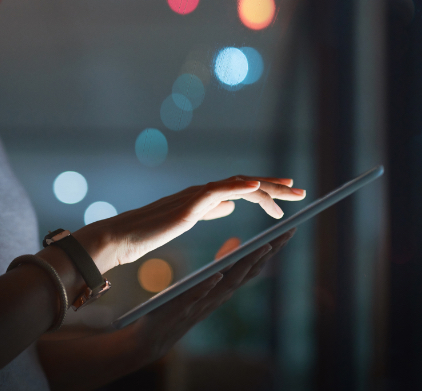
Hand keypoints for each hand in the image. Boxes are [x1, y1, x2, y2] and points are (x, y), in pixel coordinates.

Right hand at [75, 175, 304, 272]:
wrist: (121, 237)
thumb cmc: (148, 232)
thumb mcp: (188, 220)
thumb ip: (209, 211)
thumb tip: (230, 206)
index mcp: (203, 198)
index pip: (240, 189)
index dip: (264, 190)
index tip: (284, 194)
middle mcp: (202, 192)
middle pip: (245, 184)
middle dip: (274, 186)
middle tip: (300, 191)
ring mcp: (195, 196)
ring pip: (238, 184)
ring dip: (266, 187)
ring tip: (289, 191)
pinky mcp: (188, 206)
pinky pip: (218, 191)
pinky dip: (239, 187)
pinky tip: (257, 187)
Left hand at [129, 228, 295, 360]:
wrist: (153, 337)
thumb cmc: (180, 308)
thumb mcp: (204, 282)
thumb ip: (221, 263)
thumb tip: (237, 240)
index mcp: (224, 286)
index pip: (253, 264)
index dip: (272, 248)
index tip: (289, 229)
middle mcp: (219, 295)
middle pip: (248, 271)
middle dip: (269, 252)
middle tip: (287, 232)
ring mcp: (203, 303)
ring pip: (229, 283)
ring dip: (246, 265)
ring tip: (262, 246)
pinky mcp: (181, 308)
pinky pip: (197, 296)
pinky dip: (209, 285)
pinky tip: (217, 273)